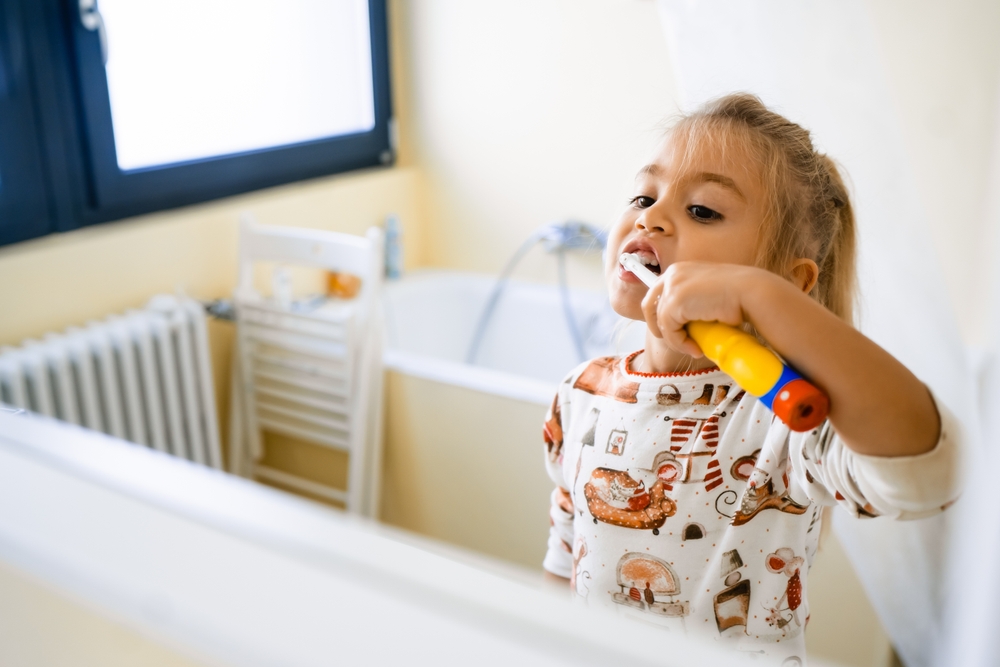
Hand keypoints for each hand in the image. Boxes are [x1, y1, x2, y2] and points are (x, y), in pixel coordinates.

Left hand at [640, 262, 756, 357]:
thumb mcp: (707, 296)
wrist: (751, 293)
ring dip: (676, 340)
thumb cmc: (737, 297)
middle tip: (680, 342)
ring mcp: (672, 286)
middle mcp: (673, 273)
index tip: (676, 332)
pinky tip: (696, 347)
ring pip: (660, 322)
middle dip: (661, 328)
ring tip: (695, 347)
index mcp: (680, 269)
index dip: (661, 316)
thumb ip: (691, 303)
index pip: (657, 295)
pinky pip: (669, 331)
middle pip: (649, 307)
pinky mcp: (675, 301)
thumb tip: (681, 326)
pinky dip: (681, 343)